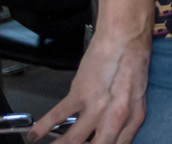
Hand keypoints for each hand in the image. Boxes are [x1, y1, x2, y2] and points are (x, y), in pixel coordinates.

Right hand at [34, 29, 151, 142]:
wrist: (126, 38)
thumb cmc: (134, 63)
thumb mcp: (137, 97)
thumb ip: (126, 118)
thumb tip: (110, 133)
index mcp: (134, 119)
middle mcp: (117, 118)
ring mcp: (98, 108)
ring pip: (74, 140)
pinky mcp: (81, 94)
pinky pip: (58, 116)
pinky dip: (43, 127)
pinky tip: (34, 135)